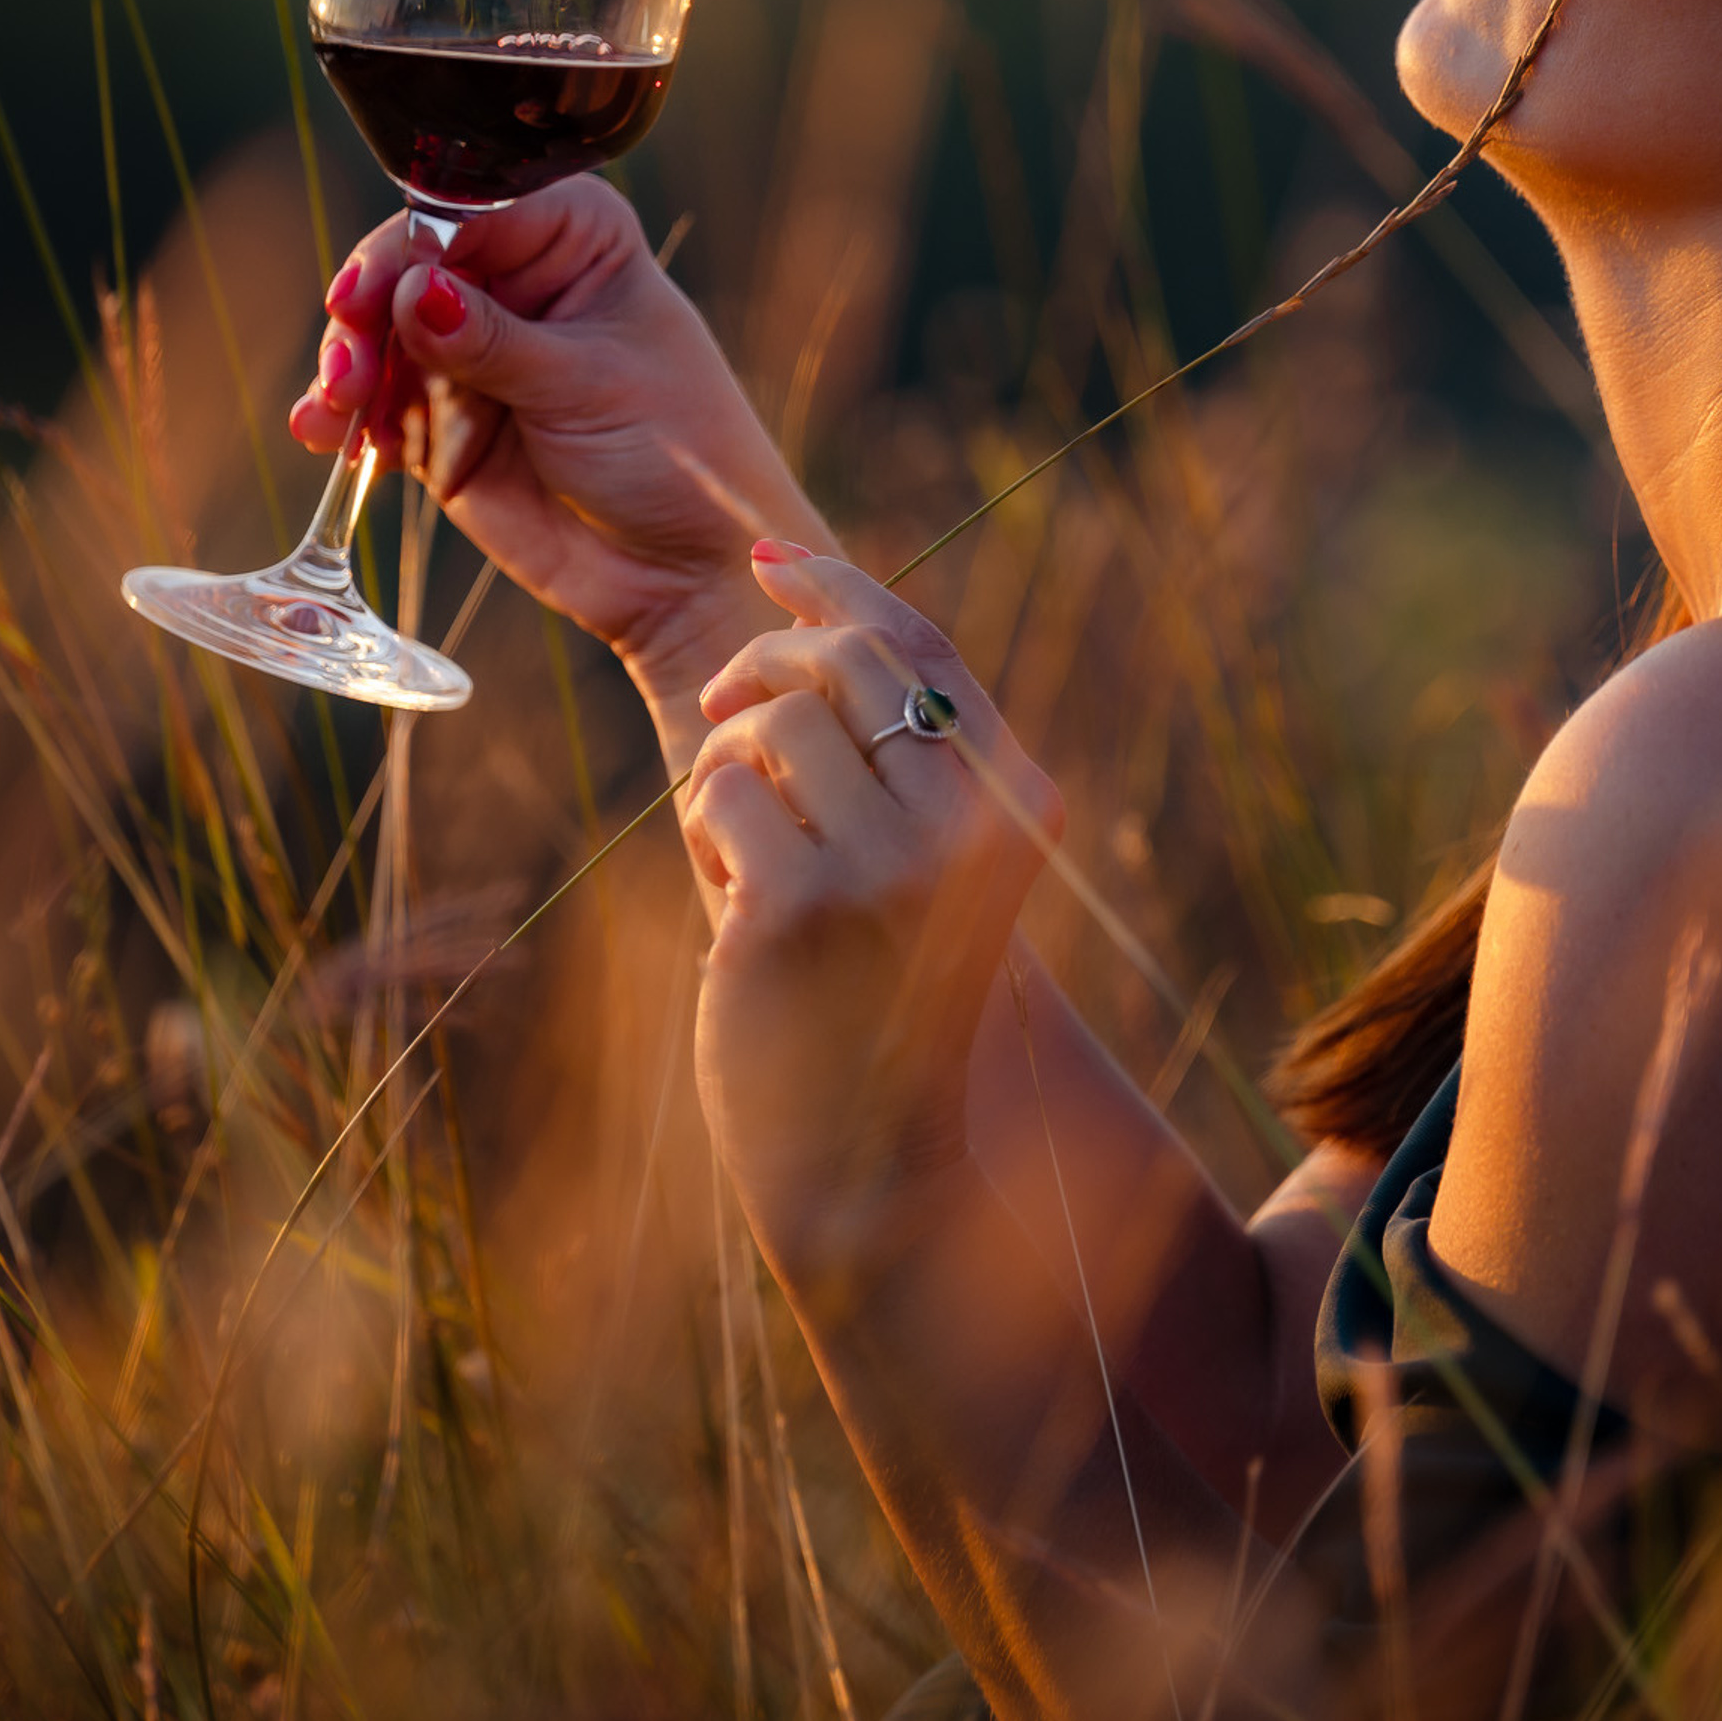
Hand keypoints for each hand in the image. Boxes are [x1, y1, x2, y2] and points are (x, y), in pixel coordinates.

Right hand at [289, 181, 830, 707]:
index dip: (408, 249)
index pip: (468, 213)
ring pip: (380, 338)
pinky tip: (331, 442)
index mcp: (576, 236)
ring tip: (332, 417)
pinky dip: (349, 423)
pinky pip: (378, 409)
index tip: (365, 297)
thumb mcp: (587, 388)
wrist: (686, 572)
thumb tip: (413, 291)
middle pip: (407, 269)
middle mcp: (518, 281)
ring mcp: (475, 352)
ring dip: (346, 372)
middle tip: (345, 376)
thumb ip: (493, 343)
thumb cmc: (678, 457)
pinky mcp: (444, 423)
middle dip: (365, 318)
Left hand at [686, 547, 1063, 1278]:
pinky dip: (702, 826)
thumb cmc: (881, 993)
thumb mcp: (920, 860)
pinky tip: (727, 895)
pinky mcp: (796, 909)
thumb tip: (808, 606)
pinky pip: (717, 793)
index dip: (840, 586)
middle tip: (718, 708)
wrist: (870, 1162)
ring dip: (725, 763)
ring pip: (768, 725)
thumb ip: (895, 752)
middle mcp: (972, 827)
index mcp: (1020, 804)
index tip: (769, 558)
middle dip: (761, 663)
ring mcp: (888, 869)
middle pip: (842, 663)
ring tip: (735, 838)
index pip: (923, 647)